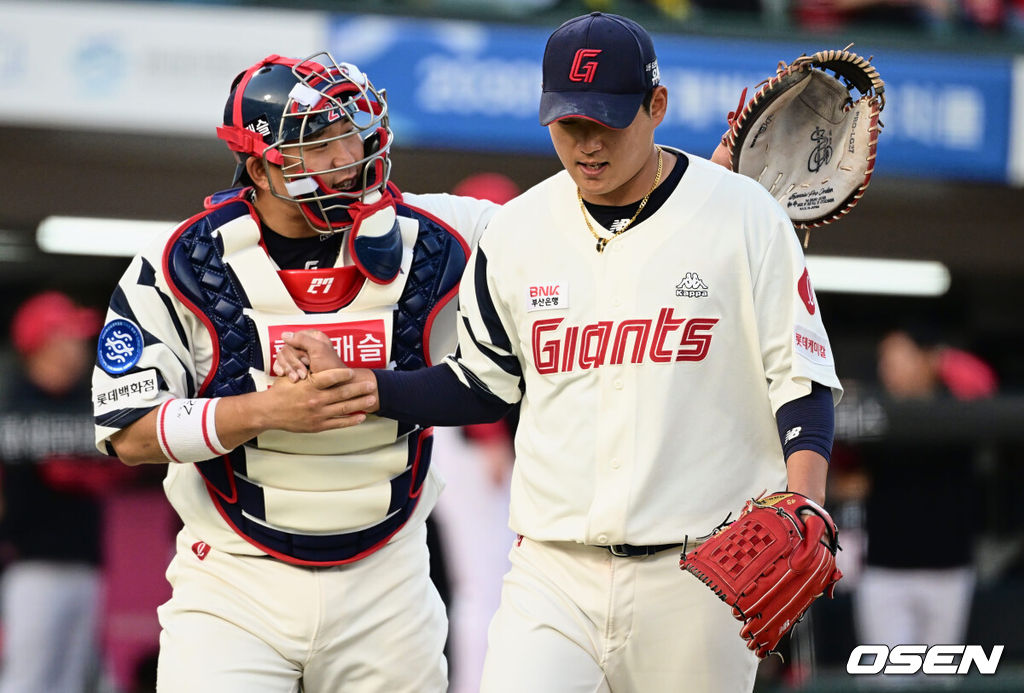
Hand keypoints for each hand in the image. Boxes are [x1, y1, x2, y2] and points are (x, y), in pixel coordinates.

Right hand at [258, 367, 378, 433]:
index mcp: (309, 385)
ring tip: (372, 399)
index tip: (353, 371)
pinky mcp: (318, 425)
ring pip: (344, 408)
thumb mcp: (291, 374)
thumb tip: (312, 352)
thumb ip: (305, 366)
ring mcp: (318, 414)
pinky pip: (339, 423)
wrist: (269, 412)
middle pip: (342, 393)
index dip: (343, 374)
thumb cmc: (281, 391)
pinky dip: (352, 420)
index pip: (329, 378)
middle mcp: (315, 399)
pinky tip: (361, 416)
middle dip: (359, 389)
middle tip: (371, 385)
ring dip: (360, 403)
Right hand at [272, 329, 344, 381]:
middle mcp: (306, 344)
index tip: (307, 361)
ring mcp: (299, 355)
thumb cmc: (331, 370)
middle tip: (304, 373)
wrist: (335, 387)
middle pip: (286, 348)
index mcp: (313, 336)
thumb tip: (284, 335)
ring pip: (282, 356)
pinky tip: (282, 375)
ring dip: (288, 368)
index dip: (297, 352)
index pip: (293, 338)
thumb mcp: (319, 351)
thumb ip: (303, 340)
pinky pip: (280, 363)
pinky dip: (280, 369)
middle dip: (294, 362)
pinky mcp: (294, 365)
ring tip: (297, 378)